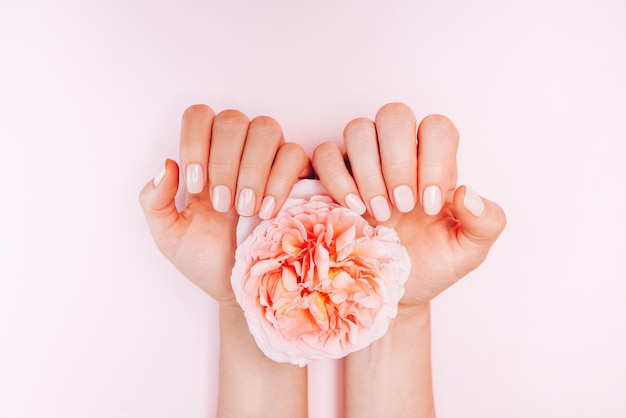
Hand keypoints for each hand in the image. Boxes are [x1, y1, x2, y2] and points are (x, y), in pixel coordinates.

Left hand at [139, 105, 308, 306]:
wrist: (241, 288)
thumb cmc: (206, 259)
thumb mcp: (169, 235)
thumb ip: (155, 201)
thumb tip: (166, 165)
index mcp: (204, 158)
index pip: (199, 117)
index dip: (195, 142)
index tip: (195, 186)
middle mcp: (238, 151)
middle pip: (232, 120)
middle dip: (224, 161)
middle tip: (222, 204)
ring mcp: (270, 160)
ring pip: (266, 128)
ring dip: (252, 167)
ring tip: (245, 209)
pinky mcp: (299, 175)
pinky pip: (294, 154)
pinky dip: (279, 180)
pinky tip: (266, 211)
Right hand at [312, 103, 505, 308]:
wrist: (394, 291)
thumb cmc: (430, 264)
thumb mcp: (468, 251)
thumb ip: (486, 222)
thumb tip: (467, 193)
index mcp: (433, 162)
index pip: (436, 128)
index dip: (433, 159)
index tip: (428, 205)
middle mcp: (397, 154)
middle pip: (395, 115)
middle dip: (398, 160)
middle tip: (403, 205)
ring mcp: (362, 163)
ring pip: (359, 129)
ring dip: (368, 170)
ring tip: (378, 212)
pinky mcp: (332, 178)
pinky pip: (325, 154)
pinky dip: (337, 178)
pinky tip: (354, 209)